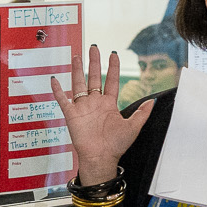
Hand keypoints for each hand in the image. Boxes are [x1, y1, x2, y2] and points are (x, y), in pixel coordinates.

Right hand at [51, 45, 155, 185]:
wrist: (100, 158)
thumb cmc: (116, 145)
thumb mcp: (133, 128)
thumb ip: (142, 114)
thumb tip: (152, 101)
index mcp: (109, 104)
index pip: (111, 81)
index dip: (113, 67)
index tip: (114, 54)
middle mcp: (95, 103)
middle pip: (94, 77)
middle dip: (94, 62)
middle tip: (93, 47)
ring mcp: (83, 108)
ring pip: (79, 84)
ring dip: (77, 70)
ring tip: (77, 56)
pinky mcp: (72, 115)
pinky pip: (63, 100)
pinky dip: (58, 90)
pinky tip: (55, 80)